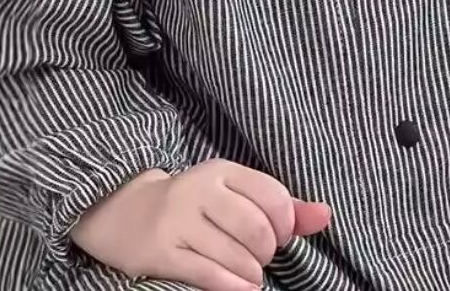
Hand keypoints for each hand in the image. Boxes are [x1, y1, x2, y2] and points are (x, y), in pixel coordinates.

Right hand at [70, 161, 331, 290]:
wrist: (124, 214)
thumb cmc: (194, 206)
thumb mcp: (233, 195)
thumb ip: (281, 205)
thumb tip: (326, 215)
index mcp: (221, 171)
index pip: (272, 195)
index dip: (286, 223)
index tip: (280, 236)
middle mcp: (200, 190)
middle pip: (256, 228)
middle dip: (267, 252)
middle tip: (262, 258)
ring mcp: (178, 221)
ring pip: (235, 256)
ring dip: (252, 274)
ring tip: (250, 275)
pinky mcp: (161, 252)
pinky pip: (208, 275)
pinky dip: (233, 287)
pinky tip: (240, 288)